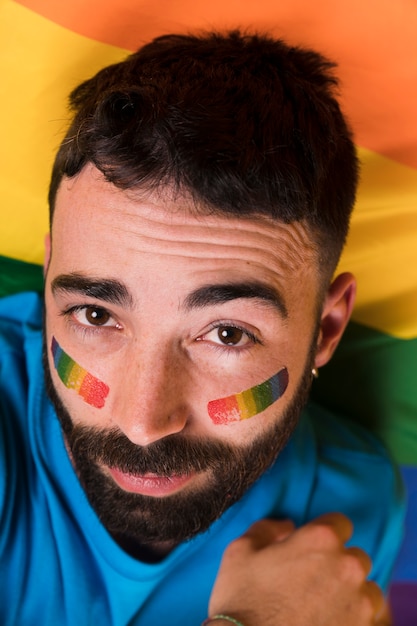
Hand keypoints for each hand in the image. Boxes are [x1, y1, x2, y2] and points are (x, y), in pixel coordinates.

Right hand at [208, 513, 389, 625]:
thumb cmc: (243, 600)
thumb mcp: (240, 551)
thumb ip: (267, 528)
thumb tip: (286, 526)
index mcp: (320, 540)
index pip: (341, 523)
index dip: (325, 533)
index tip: (311, 546)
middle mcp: (347, 568)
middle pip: (356, 557)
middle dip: (338, 564)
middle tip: (312, 579)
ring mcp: (359, 605)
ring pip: (367, 591)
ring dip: (351, 595)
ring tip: (323, 607)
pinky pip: (369, 622)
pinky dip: (353, 621)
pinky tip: (329, 624)